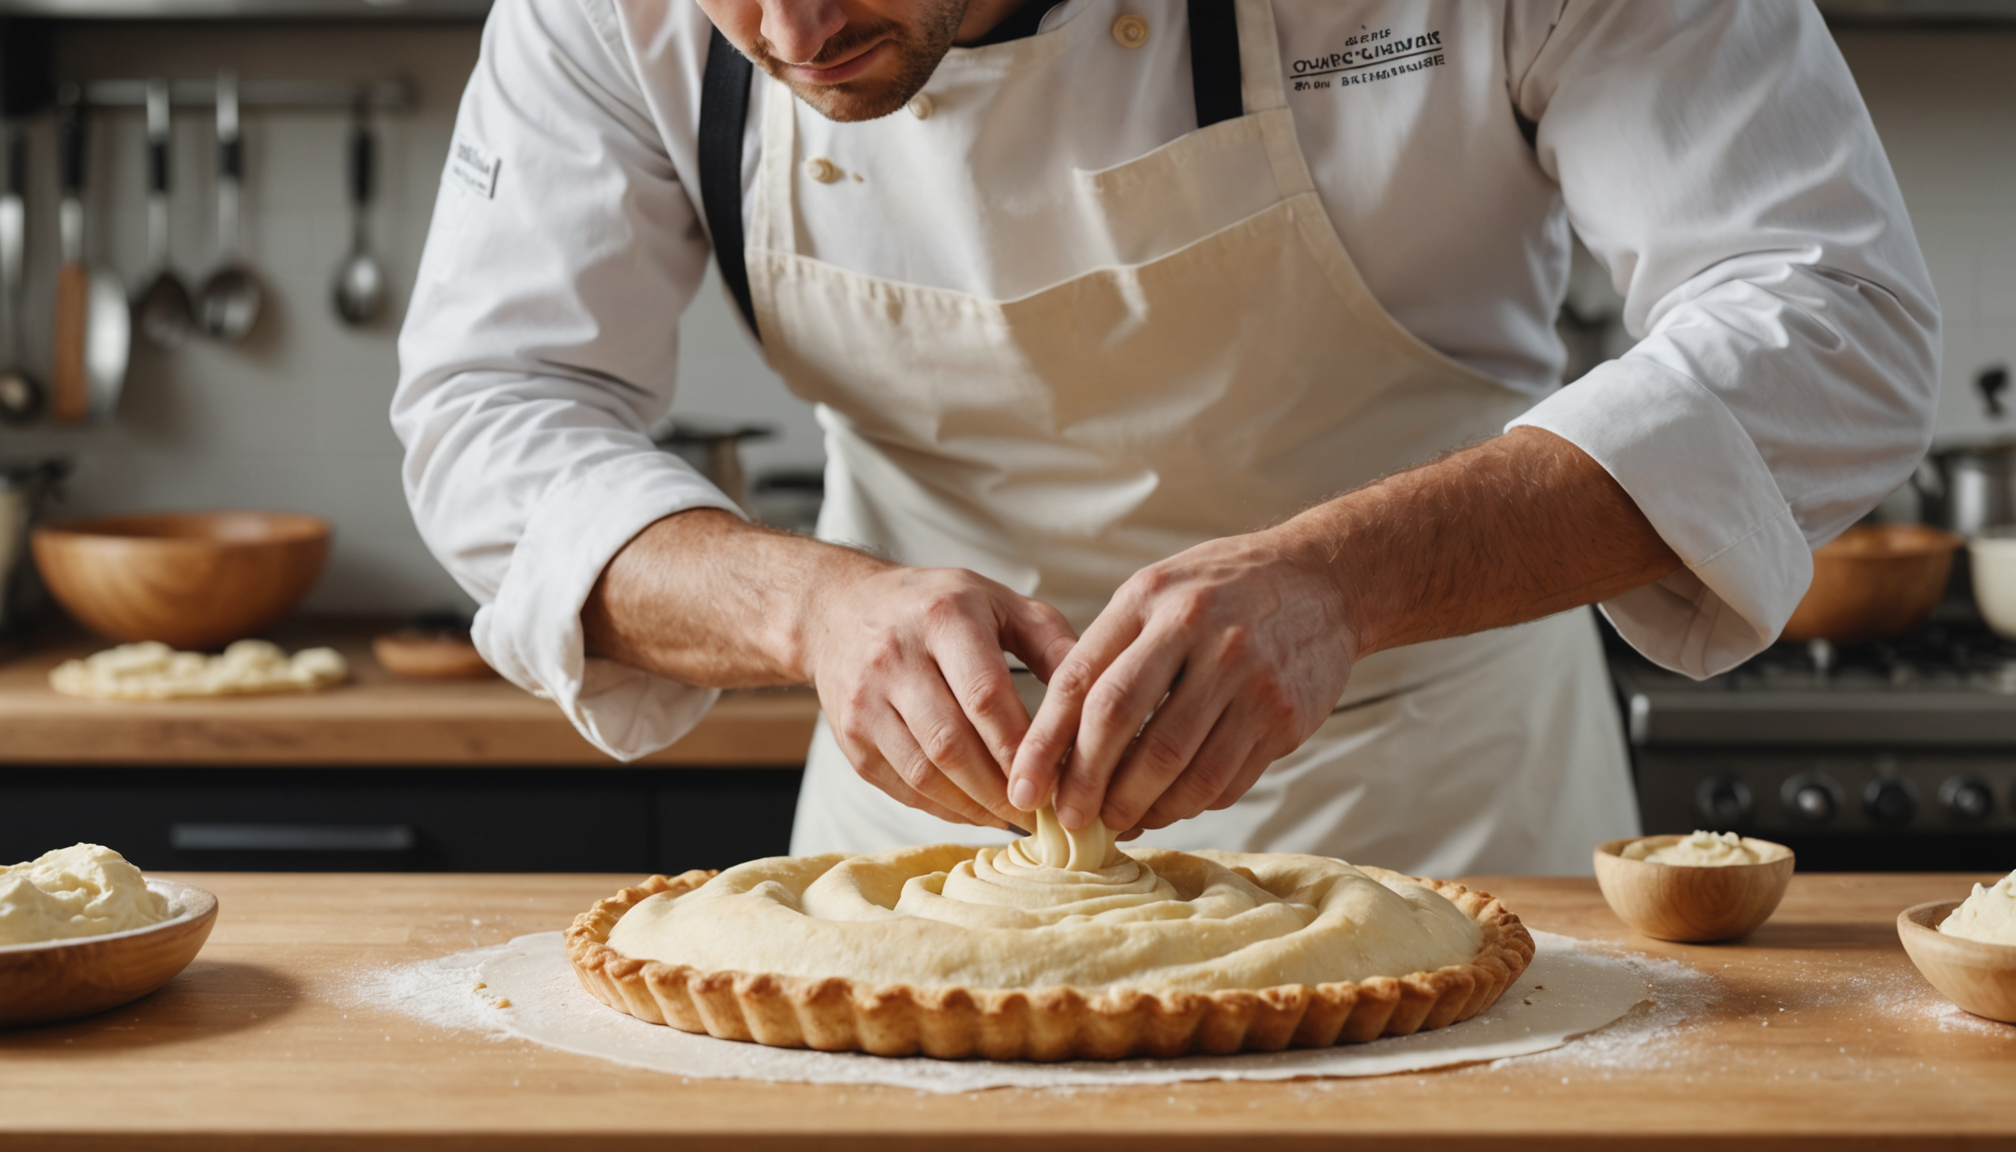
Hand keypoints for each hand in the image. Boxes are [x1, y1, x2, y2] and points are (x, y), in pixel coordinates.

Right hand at [805, 565, 1077, 828]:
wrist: (840, 609)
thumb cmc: (937, 607)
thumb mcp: (998, 602)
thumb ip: (1051, 641)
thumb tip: (1098, 695)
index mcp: (943, 618)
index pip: (985, 695)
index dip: (1022, 747)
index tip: (1059, 777)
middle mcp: (895, 657)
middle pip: (952, 743)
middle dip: (1002, 787)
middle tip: (1043, 811)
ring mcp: (864, 702)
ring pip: (923, 774)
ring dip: (975, 806)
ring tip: (1015, 817)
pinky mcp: (851, 740)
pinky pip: (902, 788)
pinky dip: (944, 808)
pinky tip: (978, 810)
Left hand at [1005, 528, 1354, 833]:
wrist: (1325, 582)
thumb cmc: (1220, 591)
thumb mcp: (1155, 592)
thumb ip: (1107, 650)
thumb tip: (1055, 741)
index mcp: (1152, 599)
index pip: (1083, 683)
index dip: (1046, 745)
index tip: (1024, 789)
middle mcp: (1201, 633)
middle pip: (1126, 728)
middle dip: (1088, 787)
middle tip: (1070, 820)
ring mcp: (1249, 677)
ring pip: (1178, 768)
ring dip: (1139, 807)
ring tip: (1117, 821)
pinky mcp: (1286, 717)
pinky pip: (1225, 780)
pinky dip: (1188, 804)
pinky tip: (1167, 807)